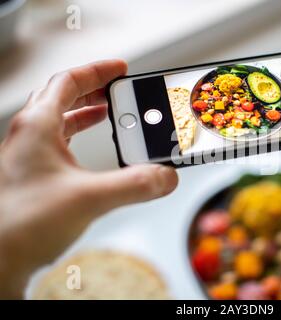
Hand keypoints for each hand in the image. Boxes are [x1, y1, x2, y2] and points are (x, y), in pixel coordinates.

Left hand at [0, 60, 177, 297]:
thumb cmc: (20, 224)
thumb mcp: (89, 198)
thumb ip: (135, 185)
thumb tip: (165, 176)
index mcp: (38, 126)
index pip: (69, 81)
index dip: (98, 71)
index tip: (121, 69)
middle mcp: (29, 135)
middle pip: (61, 96)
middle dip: (92, 89)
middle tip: (117, 88)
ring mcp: (27, 155)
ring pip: (57, 119)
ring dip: (83, 112)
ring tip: (107, 113)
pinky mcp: (31, 174)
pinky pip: (55, 143)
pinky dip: (75, 137)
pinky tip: (88, 151)